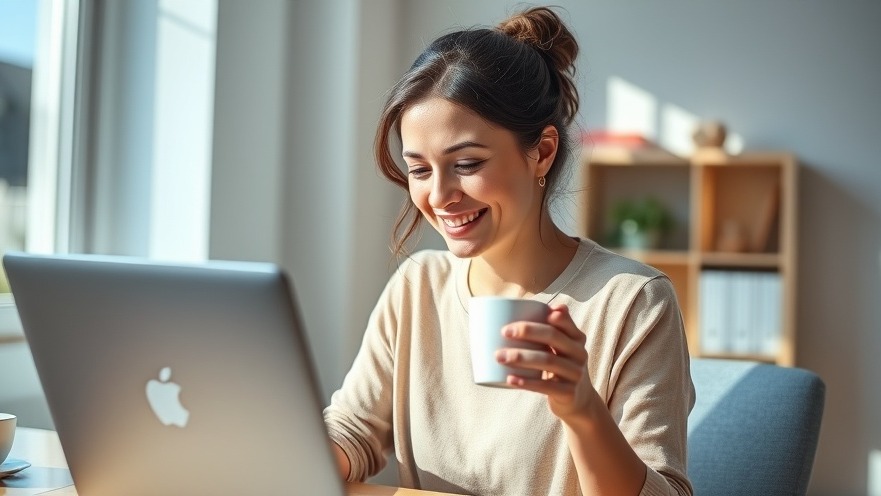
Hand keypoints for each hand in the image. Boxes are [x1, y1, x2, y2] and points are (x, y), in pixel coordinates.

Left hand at [494, 304, 598, 421]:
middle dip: (527, 332)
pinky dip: (526, 382)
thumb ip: (551, 327)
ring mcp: (576, 373)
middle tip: (503, 333)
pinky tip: (510, 379)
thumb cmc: (561, 366)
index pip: (562, 320)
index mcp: (577, 337)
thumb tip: (548, 305)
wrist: (578, 400)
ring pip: (548, 361)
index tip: (512, 322)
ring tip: (499, 356)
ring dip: (521, 357)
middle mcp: (580, 353)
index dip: (540, 316)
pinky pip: (546, 386)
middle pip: (553, 337)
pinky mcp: (569, 392)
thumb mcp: (561, 347)